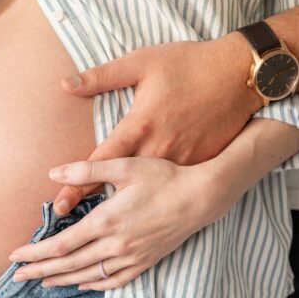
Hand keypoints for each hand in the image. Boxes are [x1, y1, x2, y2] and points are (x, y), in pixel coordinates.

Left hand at [7, 156, 221, 289]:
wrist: (200, 197)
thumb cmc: (163, 177)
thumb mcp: (124, 165)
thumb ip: (86, 169)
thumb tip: (53, 173)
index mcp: (106, 221)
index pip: (61, 244)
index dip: (35, 252)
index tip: (15, 256)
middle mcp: (116, 245)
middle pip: (69, 264)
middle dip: (40, 271)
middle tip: (17, 276)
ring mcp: (131, 257)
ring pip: (88, 275)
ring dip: (62, 280)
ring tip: (41, 283)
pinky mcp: (145, 262)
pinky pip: (114, 281)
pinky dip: (94, 285)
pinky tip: (81, 284)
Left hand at [50, 33, 263, 214]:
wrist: (240, 76)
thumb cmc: (190, 64)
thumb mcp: (142, 62)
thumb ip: (102, 76)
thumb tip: (66, 84)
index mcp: (140, 126)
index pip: (100, 163)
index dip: (76, 186)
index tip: (58, 206)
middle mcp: (158, 150)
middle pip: (119, 186)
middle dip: (92, 206)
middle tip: (68, 225)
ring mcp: (181, 161)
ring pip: (148, 190)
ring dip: (123, 209)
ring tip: (96, 235)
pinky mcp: (199, 164)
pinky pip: (174, 185)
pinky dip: (158, 196)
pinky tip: (143, 217)